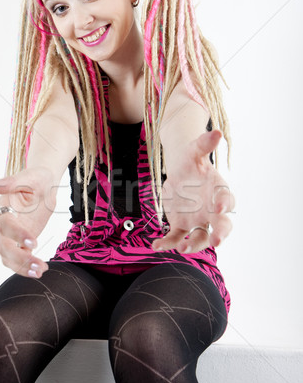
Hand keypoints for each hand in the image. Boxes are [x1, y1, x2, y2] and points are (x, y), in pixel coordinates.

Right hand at [0, 167, 55, 277]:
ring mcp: (12, 236)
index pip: (5, 225)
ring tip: (40, 271)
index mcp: (5, 208)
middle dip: (19, 258)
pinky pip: (19, 259)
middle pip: (4, 246)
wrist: (45, 187)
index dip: (17, 234)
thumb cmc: (37, 179)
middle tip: (38, 265)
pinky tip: (41, 270)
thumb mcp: (29, 177)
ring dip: (22, 267)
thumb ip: (10, 182)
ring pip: (9, 257)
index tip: (34, 243)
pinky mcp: (21, 243)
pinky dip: (27, 267)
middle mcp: (5, 224)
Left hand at [152, 130, 234, 253]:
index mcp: (218, 190)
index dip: (225, 204)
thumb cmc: (191, 160)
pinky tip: (156, 246)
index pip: (227, 199)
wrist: (179, 171)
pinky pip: (176, 237)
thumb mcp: (194, 150)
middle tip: (217, 242)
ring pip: (200, 237)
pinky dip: (167, 243)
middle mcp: (211, 210)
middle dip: (221, 234)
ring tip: (183, 250)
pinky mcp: (181, 226)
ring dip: (194, 245)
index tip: (219, 208)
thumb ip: (204, 143)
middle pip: (222, 225)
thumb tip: (216, 132)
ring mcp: (197, 220)